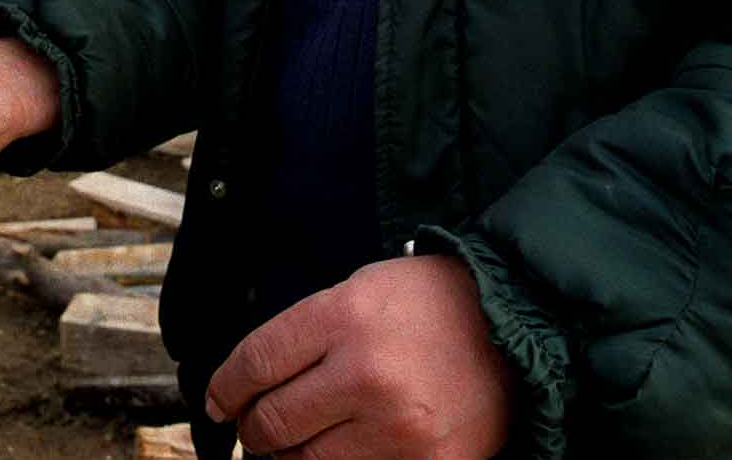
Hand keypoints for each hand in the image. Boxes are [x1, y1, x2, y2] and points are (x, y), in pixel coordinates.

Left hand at [204, 255, 514, 459]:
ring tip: (295, 439)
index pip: (256, 364)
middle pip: (272, 421)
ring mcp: (397, 427)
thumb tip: (253, 380)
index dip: (225, 388)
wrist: (514, 326)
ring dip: (290, 454)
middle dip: (253, 427)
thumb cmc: (432, 303)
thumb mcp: (359, 289)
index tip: (217, 400)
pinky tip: (340, 447)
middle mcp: (365, 374)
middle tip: (253, 423)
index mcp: (344, 317)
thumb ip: (305, 333)